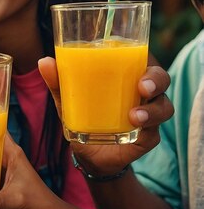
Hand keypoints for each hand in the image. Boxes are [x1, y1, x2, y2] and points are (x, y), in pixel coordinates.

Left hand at [38, 56, 173, 175]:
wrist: (86, 152)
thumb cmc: (82, 115)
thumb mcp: (67, 99)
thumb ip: (58, 81)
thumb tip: (44, 61)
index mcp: (126, 76)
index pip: (144, 59)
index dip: (147, 56)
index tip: (139, 57)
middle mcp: (142, 93)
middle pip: (161, 79)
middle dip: (155, 80)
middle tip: (142, 86)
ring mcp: (148, 115)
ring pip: (163, 106)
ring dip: (152, 110)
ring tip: (134, 116)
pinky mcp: (147, 137)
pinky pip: (154, 133)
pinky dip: (147, 131)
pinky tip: (136, 129)